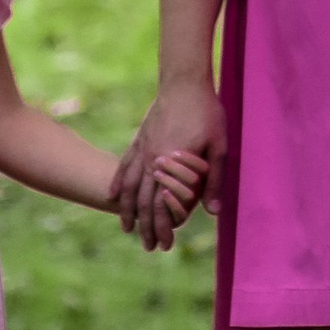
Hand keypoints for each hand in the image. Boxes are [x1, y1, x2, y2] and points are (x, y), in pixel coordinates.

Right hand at [114, 78, 224, 251]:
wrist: (185, 82)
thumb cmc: (206, 113)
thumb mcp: (219, 147)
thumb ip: (214, 180)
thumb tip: (213, 211)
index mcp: (171, 165)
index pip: (162, 205)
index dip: (163, 227)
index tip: (165, 244)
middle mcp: (152, 160)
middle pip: (143, 201)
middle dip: (145, 226)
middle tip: (148, 246)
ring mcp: (142, 149)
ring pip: (128, 186)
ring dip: (127, 210)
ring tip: (126, 229)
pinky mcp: (139, 139)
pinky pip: (124, 165)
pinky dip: (117, 183)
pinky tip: (111, 196)